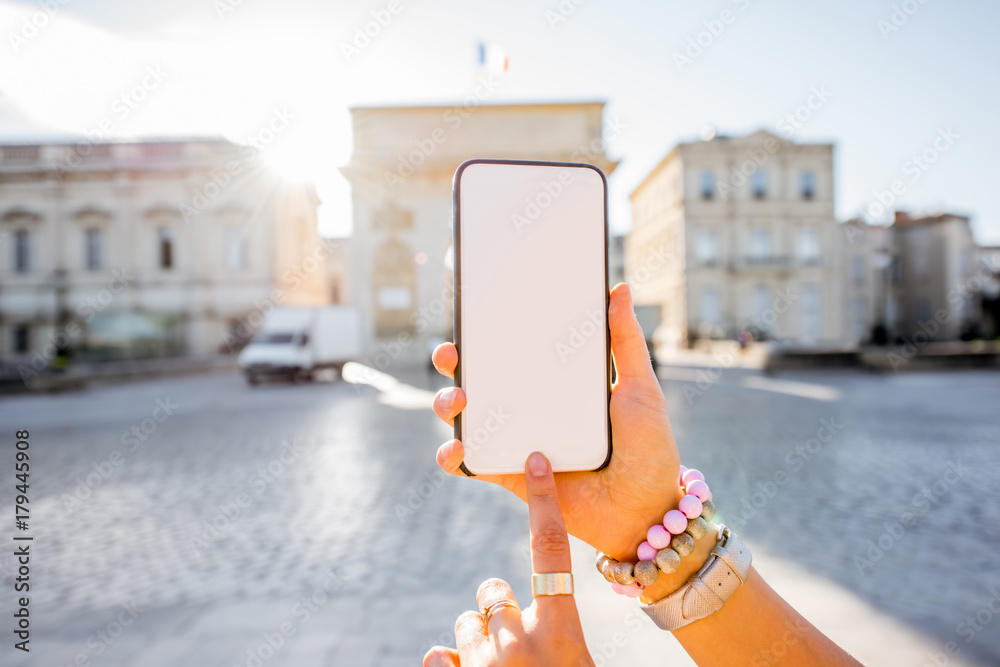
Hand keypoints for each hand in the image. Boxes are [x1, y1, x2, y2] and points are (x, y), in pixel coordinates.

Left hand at [423, 453, 593, 666]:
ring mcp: (484, 665)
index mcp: (560, 632)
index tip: (535, 462)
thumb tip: (539, 620)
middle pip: (494, 590)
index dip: (543, 501)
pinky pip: (439, 656)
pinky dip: (452, 664)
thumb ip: (560, 635)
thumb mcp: (576, 662)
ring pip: (466, 623)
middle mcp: (518, 642)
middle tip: (516, 642)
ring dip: (479, 642)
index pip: (552, 551)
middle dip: (499, 605)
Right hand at [431, 283, 679, 560]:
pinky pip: (471, 464)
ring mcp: (517, 442)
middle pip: (480, 379)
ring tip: (457, 400)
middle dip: (454, 361)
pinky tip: (456, 448)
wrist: (645, 511)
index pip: (514, 350)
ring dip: (447, 404)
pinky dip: (453, 456)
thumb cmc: (649, 449)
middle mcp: (530, 409)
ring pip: (466, 418)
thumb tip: (619, 289)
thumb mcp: (640, 388)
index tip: (474, 313)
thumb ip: (626, 342)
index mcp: (557, 383)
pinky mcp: (510, 476)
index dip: (488, 333)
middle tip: (451, 353)